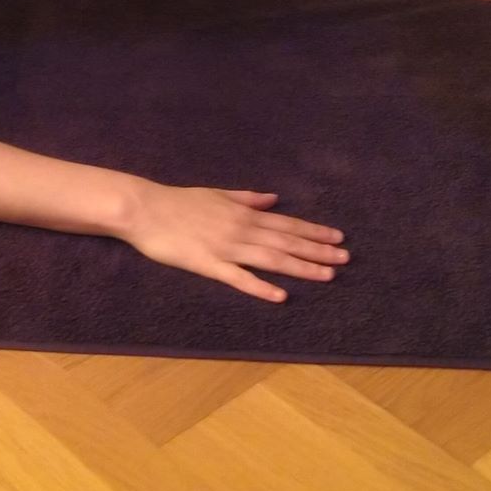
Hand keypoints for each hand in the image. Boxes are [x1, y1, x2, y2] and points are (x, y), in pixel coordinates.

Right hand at [120, 183, 346, 303]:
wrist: (145, 209)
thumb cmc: (179, 201)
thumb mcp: (218, 194)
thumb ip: (247, 198)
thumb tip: (274, 199)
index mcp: (244, 213)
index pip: (286, 223)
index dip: (313, 232)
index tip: (338, 237)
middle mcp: (241, 230)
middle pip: (286, 241)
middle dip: (318, 250)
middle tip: (346, 258)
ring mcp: (226, 248)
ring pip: (271, 259)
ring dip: (301, 267)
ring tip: (328, 275)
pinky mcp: (208, 265)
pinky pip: (239, 278)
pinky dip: (261, 287)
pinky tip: (280, 296)